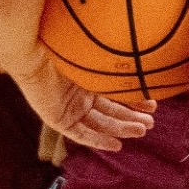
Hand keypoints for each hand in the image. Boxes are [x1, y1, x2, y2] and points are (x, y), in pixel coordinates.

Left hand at [4, 41, 154, 152]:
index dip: (134, 100)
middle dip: (131, 117)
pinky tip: (117, 145)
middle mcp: (79, 92)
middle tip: (151, 123)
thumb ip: (118, 56)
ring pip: (99, 123)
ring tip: (142, 130)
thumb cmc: (63, 43)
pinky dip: (98, 141)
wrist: (34, 49)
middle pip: (110, 110)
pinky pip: (79, 134)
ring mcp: (68, 106)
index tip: (154, 103)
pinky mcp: (56, 118)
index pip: (115, 93)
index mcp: (88, 75)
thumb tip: (148, 49)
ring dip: (121, 128)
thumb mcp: (97, 53)